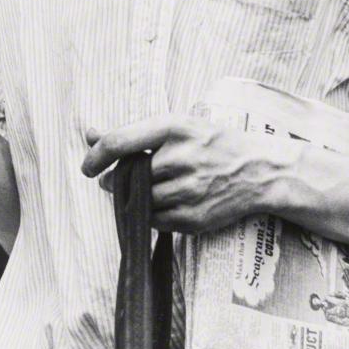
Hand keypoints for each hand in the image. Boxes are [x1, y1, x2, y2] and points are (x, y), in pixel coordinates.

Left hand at [81, 115, 295, 232]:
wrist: (261, 171)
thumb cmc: (213, 143)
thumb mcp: (177, 127)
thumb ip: (132, 134)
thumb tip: (89, 135)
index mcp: (175, 127)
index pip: (119, 141)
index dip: (95, 156)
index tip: (87, 167)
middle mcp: (181, 158)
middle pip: (127, 177)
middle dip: (119, 181)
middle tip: (125, 179)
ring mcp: (188, 190)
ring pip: (140, 202)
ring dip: (135, 200)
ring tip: (151, 189)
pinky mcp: (193, 218)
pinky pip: (155, 221)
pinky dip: (152, 215)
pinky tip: (168, 202)